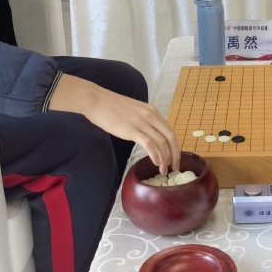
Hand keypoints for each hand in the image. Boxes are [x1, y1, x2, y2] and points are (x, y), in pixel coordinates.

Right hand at [48, 74, 180, 174]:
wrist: (97, 101)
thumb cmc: (111, 107)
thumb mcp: (134, 111)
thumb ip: (144, 121)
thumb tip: (148, 136)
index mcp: (152, 112)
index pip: (170, 131)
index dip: (175, 147)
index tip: (174, 158)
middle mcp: (151, 116)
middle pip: (170, 137)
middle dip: (175, 155)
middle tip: (175, 168)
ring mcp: (142, 123)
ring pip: (161, 143)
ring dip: (165, 159)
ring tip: (164, 170)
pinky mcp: (132, 130)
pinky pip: (149, 144)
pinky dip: (156, 155)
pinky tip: (156, 163)